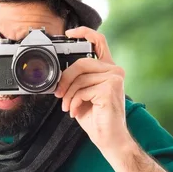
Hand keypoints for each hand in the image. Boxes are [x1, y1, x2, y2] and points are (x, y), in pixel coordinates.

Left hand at [54, 27, 131, 149]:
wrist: (109, 138)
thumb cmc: (96, 118)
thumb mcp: (83, 94)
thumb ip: (76, 79)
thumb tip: (59, 74)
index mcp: (108, 69)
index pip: (99, 42)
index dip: (84, 33)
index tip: (69, 34)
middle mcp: (114, 71)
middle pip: (81, 62)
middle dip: (65, 78)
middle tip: (58, 93)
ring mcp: (114, 78)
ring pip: (79, 78)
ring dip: (68, 95)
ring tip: (68, 107)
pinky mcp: (110, 89)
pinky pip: (82, 90)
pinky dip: (74, 102)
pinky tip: (75, 112)